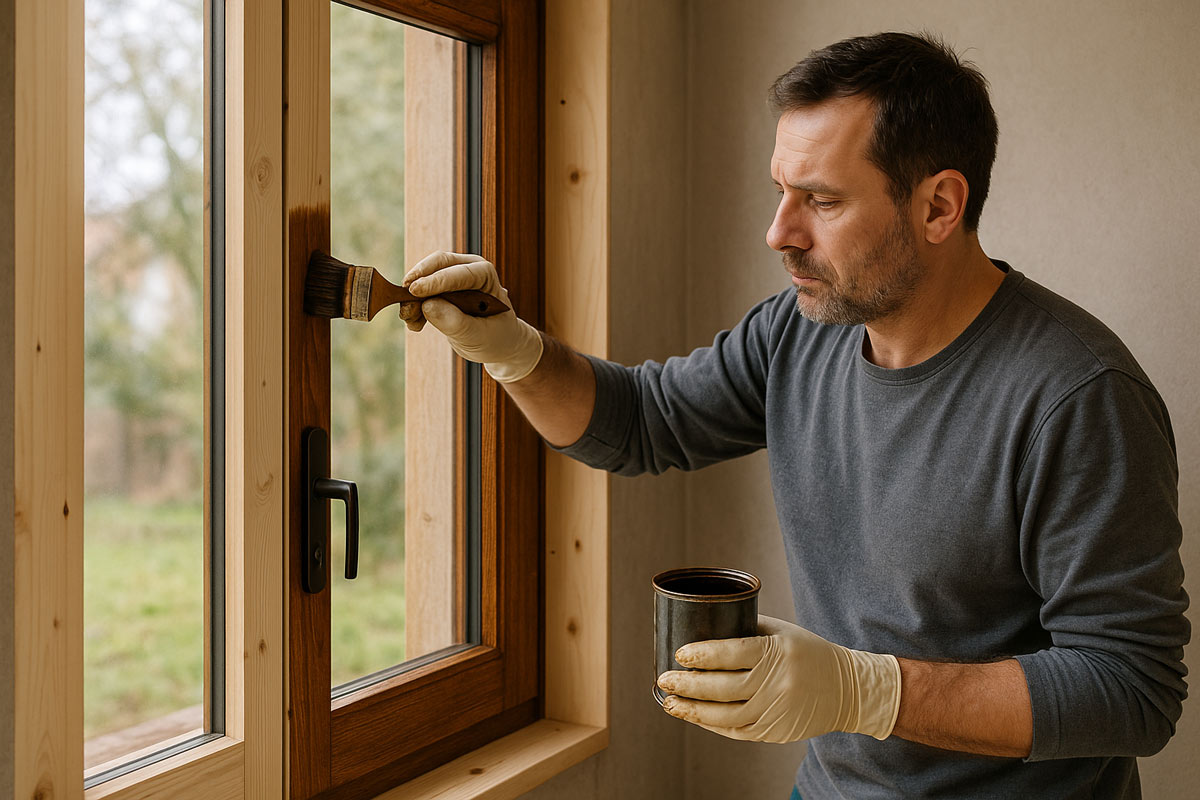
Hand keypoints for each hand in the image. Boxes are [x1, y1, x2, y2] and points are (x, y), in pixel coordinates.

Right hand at [402, 251, 543, 383]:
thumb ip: (456, 323)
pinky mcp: (440, 285)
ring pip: (424, 275)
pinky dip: (413, 304)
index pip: (459, 273)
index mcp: (485, 275)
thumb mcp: (479, 336)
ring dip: (412, 297)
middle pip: (438, 264)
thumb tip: (428, 305)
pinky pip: (420, 288)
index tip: (415, 290)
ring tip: (412, 322)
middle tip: (405, 304)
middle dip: (418, 282)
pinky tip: (415, 324)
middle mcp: (469, 267)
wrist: (496, 341)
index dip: (435, 281)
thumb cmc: (494, 337)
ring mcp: (453, 273)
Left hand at [656, 615, 900, 742]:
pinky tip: (695, 716)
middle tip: (663, 679)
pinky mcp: (776, 732)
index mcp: (778, 651)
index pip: (733, 653)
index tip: (679, 654)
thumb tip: (702, 628)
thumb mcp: (782, 632)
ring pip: (726, 715)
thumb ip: (746, 631)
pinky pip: (737, 731)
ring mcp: (777, 711)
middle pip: (724, 688)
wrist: (848, 689)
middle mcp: (777, 683)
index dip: (702, 655)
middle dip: (688, 685)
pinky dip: (713, 724)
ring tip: (670, 702)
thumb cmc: (809, 652)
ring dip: (693, 710)